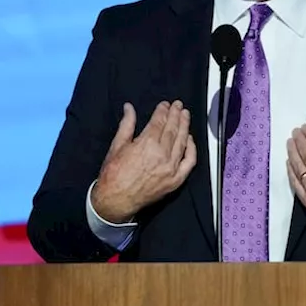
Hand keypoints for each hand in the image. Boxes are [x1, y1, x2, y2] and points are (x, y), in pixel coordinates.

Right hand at [91, 101, 196, 223]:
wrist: (116, 200)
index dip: (163, 111)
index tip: (165, 105)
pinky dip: (191, 149)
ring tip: (185, 115)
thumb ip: (126, 125)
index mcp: (146, 144)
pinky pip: (189, 161)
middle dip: (176, 114)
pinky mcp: (176, 180)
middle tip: (178, 105)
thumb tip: (129, 107)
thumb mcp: (117, 146)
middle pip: (172, 129)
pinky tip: (190, 139)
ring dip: (185, 126)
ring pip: (182, 142)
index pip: (159, 122)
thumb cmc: (114, 174)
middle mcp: (162, 155)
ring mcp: (171, 168)